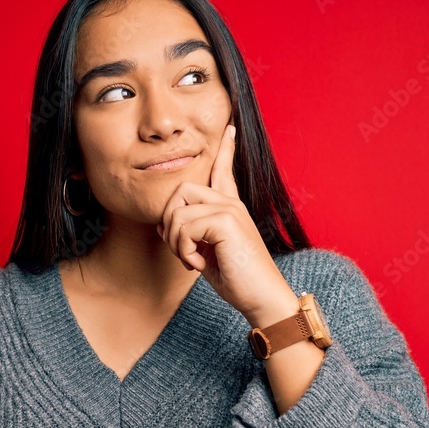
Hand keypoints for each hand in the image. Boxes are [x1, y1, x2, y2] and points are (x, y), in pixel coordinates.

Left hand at [157, 125, 297, 326]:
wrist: (262, 299)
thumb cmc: (238, 281)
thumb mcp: (209, 254)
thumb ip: (192, 235)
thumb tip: (166, 226)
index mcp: (230, 208)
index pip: (224, 171)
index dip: (224, 150)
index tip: (230, 129)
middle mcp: (231, 204)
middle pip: (181, 190)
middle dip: (168, 221)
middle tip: (180, 249)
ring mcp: (230, 210)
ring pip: (178, 212)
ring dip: (176, 242)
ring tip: (192, 260)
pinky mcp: (226, 221)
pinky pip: (184, 227)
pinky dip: (183, 251)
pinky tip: (198, 264)